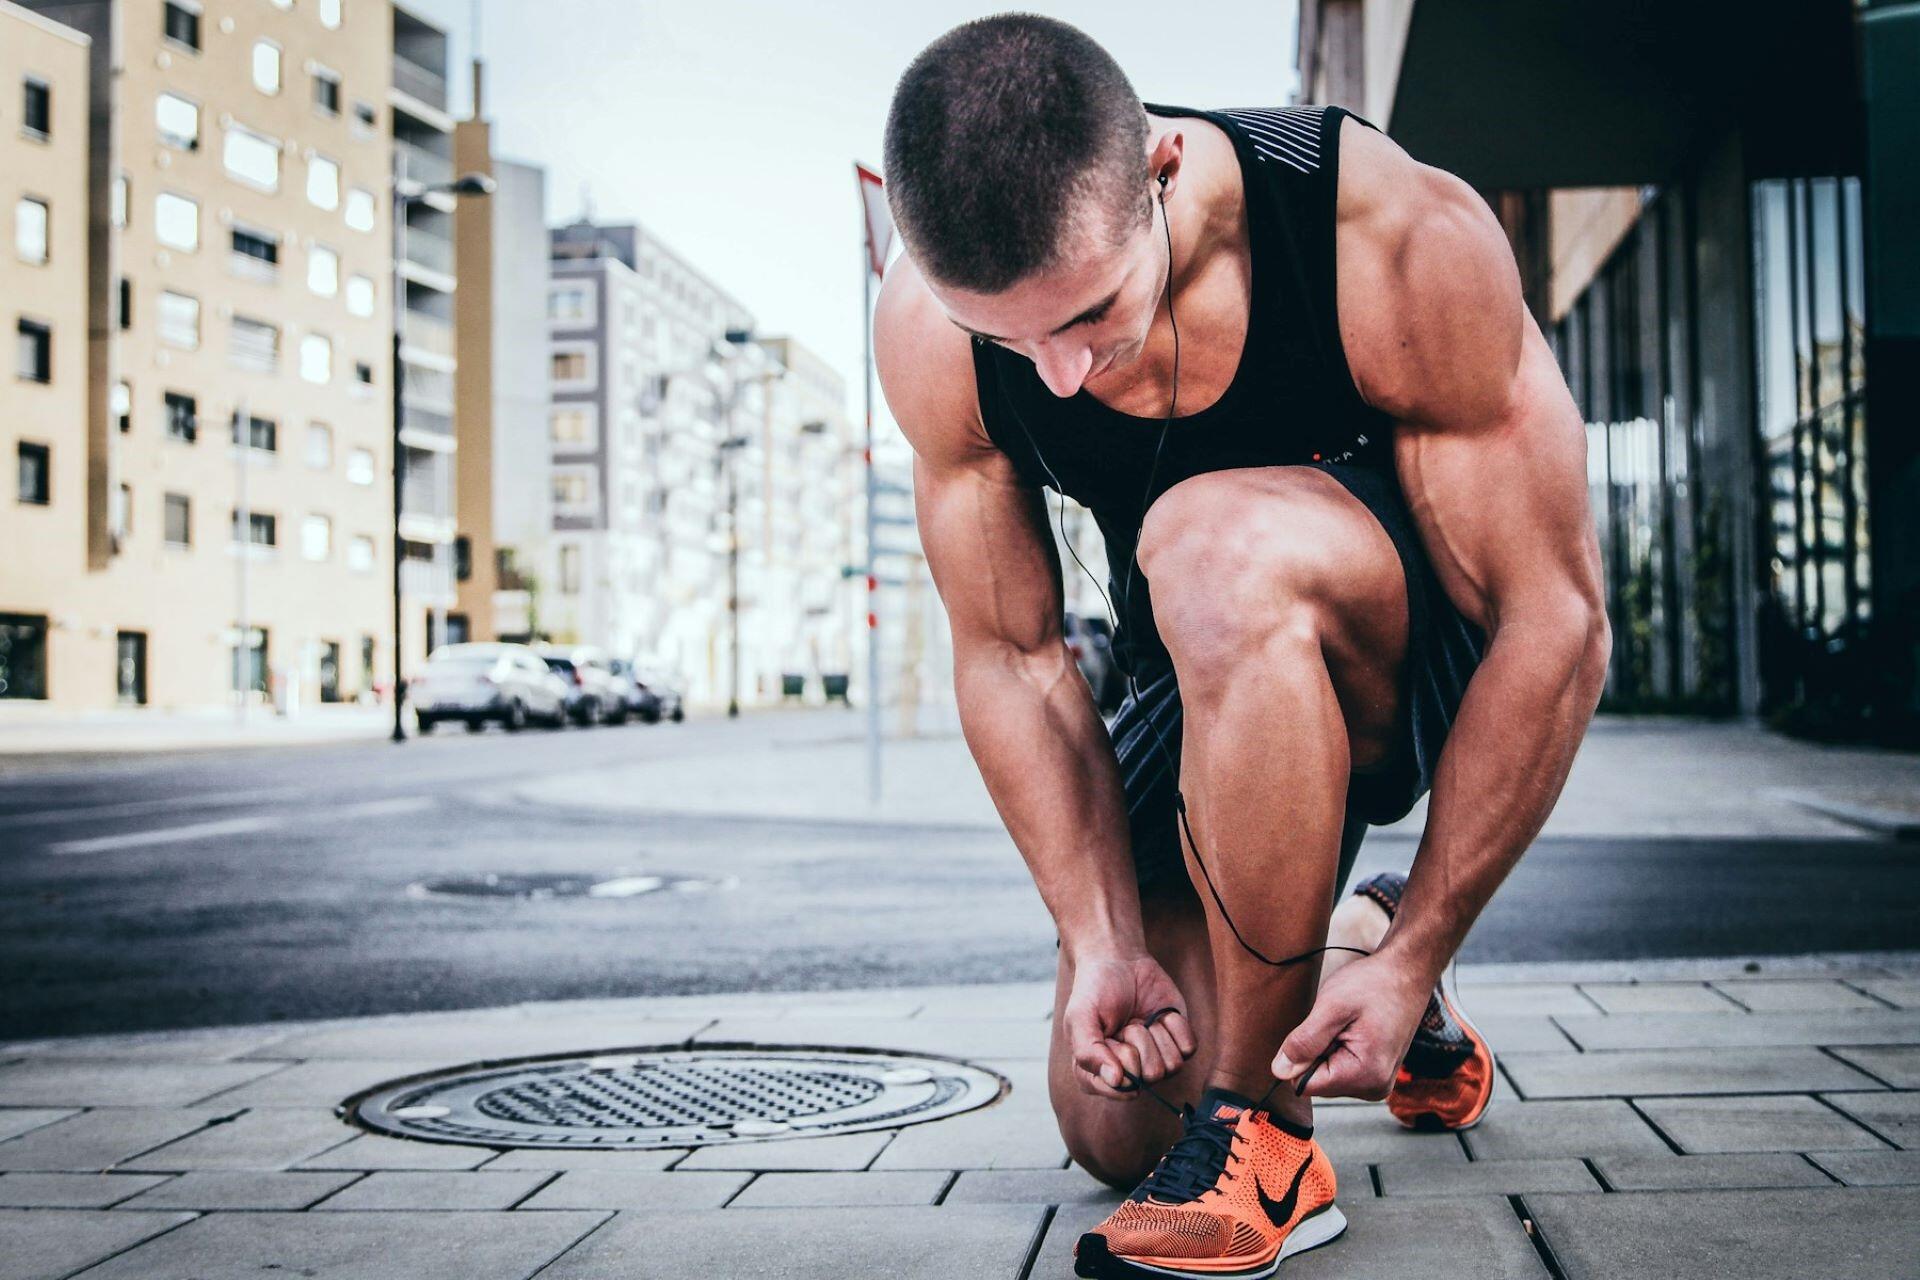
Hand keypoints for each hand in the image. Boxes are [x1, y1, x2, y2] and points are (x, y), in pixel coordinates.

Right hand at [1061, 952, 1197, 1100]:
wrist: (1119, 960)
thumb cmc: (1095, 990)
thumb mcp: (1080, 1018)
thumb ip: (1088, 1052)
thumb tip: (1116, 1081)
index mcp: (1099, 1075)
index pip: (1121, 1089)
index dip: (1120, 1061)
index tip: (1110, 1037)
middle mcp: (1130, 1073)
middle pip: (1149, 1077)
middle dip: (1138, 1041)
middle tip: (1126, 1023)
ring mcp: (1155, 1059)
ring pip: (1172, 1067)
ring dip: (1156, 1034)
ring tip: (1141, 1019)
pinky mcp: (1177, 1043)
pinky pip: (1188, 1049)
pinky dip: (1175, 1026)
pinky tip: (1159, 1015)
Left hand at [1271, 951, 1429, 1099]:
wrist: (1406, 972)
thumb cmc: (1374, 984)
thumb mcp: (1331, 1007)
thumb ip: (1304, 1042)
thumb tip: (1279, 1071)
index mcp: (1365, 1076)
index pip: (1306, 1085)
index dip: (1301, 1056)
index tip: (1322, 1029)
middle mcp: (1374, 1088)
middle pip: (1318, 1081)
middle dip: (1318, 1050)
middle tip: (1339, 1023)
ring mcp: (1377, 1082)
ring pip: (1328, 1074)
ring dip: (1329, 1047)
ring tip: (1350, 1023)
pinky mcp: (1376, 1073)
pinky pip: (1342, 1067)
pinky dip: (1340, 1047)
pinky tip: (1355, 1028)